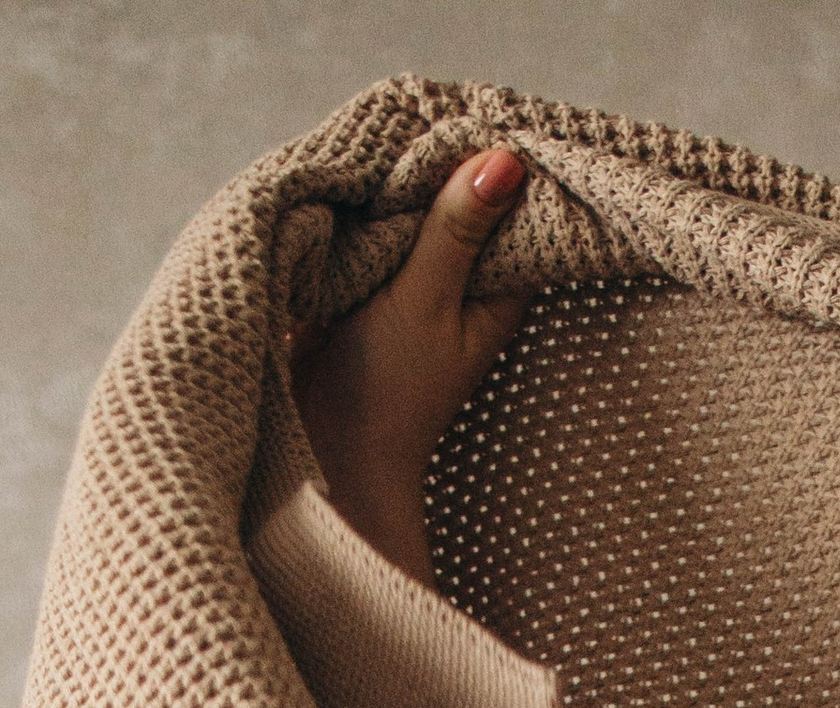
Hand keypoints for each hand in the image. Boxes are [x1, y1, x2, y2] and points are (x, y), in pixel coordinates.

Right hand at [292, 145, 533, 586]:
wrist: (327, 452)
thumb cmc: (388, 391)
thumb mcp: (425, 299)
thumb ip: (459, 230)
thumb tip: (506, 161)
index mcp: (497, 291)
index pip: (512, 207)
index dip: (493, 164)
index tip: (468, 123)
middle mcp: (463, 286)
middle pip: (460, 203)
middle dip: (435, 170)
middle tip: (408, 130)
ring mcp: (417, 285)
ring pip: (415, 214)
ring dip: (395, 189)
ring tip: (376, 151)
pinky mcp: (372, 287)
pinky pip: (375, 234)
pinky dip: (365, 214)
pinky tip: (350, 189)